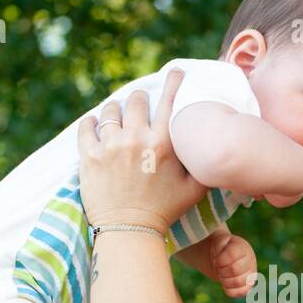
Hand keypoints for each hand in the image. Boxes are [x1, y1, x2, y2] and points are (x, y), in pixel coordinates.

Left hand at [76, 69, 204, 230]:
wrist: (129, 231)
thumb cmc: (165, 211)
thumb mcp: (195, 189)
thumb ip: (204, 165)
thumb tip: (215, 149)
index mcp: (163, 143)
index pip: (169, 101)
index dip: (173, 82)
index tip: (174, 71)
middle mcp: (137, 138)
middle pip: (137, 100)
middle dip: (140, 100)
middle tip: (140, 105)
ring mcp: (111, 146)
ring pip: (110, 111)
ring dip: (115, 110)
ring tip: (116, 116)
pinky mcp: (89, 156)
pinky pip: (87, 127)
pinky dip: (90, 123)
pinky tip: (94, 124)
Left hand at [211, 232, 257, 297]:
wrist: (225, 257)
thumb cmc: (222, 249)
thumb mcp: (218, 242)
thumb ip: (219, 246)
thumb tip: (219, 261)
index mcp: (242, 248)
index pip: (232, 255)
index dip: (220, 260)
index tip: (216, 260)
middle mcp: (250, 261)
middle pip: (234, 270)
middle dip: (221, 270)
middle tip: (218, 268)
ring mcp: (250, 274)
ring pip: (238, 282)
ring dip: (225, 280)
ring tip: (222, 275)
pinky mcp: (248, 285)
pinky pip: (241, 292)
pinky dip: (230, 290)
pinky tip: (225, 284)